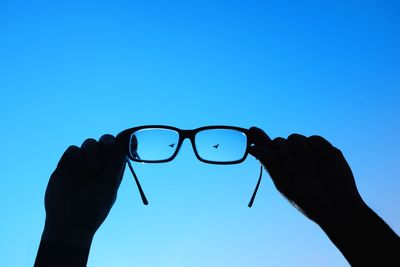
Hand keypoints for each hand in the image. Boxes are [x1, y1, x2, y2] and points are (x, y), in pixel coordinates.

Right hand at [41, 134, 126, 247]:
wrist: (68, 225)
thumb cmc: (93, 210)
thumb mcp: (108, 186)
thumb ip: (115, 164)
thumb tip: (126, 143)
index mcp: (112, 171)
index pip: (119, 150)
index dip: (122, 142)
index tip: (124, 139)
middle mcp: (98, 166)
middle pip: (105, 143)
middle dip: (107, 141)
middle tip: (107, 145)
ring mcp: (82, 165)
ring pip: (89, 144)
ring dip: (92, 152)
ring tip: (91, 170)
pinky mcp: (65, 166)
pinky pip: (73, 149)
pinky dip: (78, 154)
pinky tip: (79, 168)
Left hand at [248, 127, 364, 224]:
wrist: (336, 205)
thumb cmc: (308, 199)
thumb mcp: (284, 183)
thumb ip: (269, 163)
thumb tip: (252, 148)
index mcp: (279, 166)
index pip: (266, 148)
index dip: (258, 138)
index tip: (252, 129)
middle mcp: (292, 157)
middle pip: (278, 141)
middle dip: (283, 154)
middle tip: (294, 171)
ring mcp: (307, 152)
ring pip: (294, 138)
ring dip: (299, 154)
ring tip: (309, 170)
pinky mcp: (323, 148)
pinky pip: (313, 139)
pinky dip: (314, 151)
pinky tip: (320, 164)